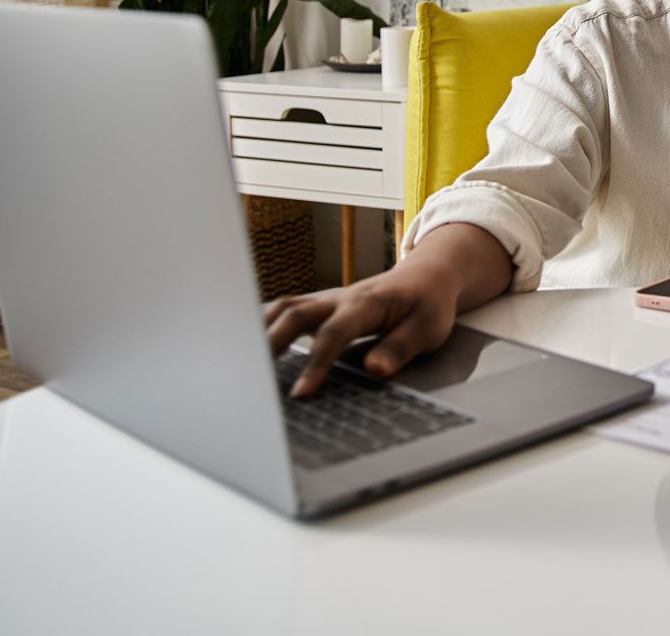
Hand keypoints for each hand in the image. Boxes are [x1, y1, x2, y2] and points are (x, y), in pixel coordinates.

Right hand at [263, 221, 513, 397]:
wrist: (427, 276)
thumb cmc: (428, 304)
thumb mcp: (429, 329)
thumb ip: (400, 348)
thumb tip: (374, 369)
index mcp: (367, 303)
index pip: (335, 334)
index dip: (316, 363)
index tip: (301, 393)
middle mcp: (341, 298)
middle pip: (296, 313)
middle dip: (271, 343)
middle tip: (251, 376)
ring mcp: (328, 300)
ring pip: (286, 308)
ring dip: (260, 331)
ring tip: (241, 363)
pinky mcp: (321, 307)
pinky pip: (287, 311)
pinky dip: (265, 325)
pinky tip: (250, 348)